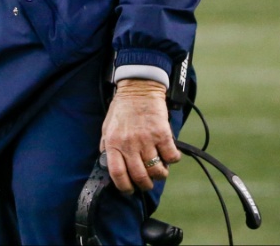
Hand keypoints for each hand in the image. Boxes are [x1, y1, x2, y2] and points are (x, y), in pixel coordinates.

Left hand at [100, 79, 179, 193]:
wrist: (138, 89)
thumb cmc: (122, 110)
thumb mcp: (107, 127)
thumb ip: (107, 146)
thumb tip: (107, 165)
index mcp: (113, 142)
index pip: (117, 173)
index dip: (124, 186)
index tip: (129, 190)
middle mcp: (129, 143)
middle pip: (139, 176)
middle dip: (145, 185)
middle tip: (147, 184)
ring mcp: (146, 139)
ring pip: (157, 170)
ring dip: (160, 175)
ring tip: (159, 170)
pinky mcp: (162, 134)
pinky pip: (171, 157)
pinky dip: (172, 160)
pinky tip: (169, 155)